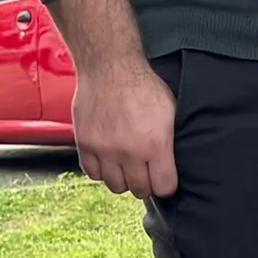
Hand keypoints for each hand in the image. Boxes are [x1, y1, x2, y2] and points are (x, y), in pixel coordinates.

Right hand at [74, 53, 179, 200]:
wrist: (110, 67)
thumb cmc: (143, 86)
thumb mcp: (170, 112)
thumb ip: (169, 142)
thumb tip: (172, 165)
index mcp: (155, 144)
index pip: (163, 187)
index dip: (166, 185)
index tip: (165, 178)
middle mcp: (129, 152)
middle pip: (139, 190)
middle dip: (145, 183)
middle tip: (146, 171)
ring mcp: (104, 150)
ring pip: (115, 185)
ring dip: (123, 179)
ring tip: (126, 165)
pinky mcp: (85, 145)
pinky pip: (93, 174)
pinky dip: (102, 171)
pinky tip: (109, 159)